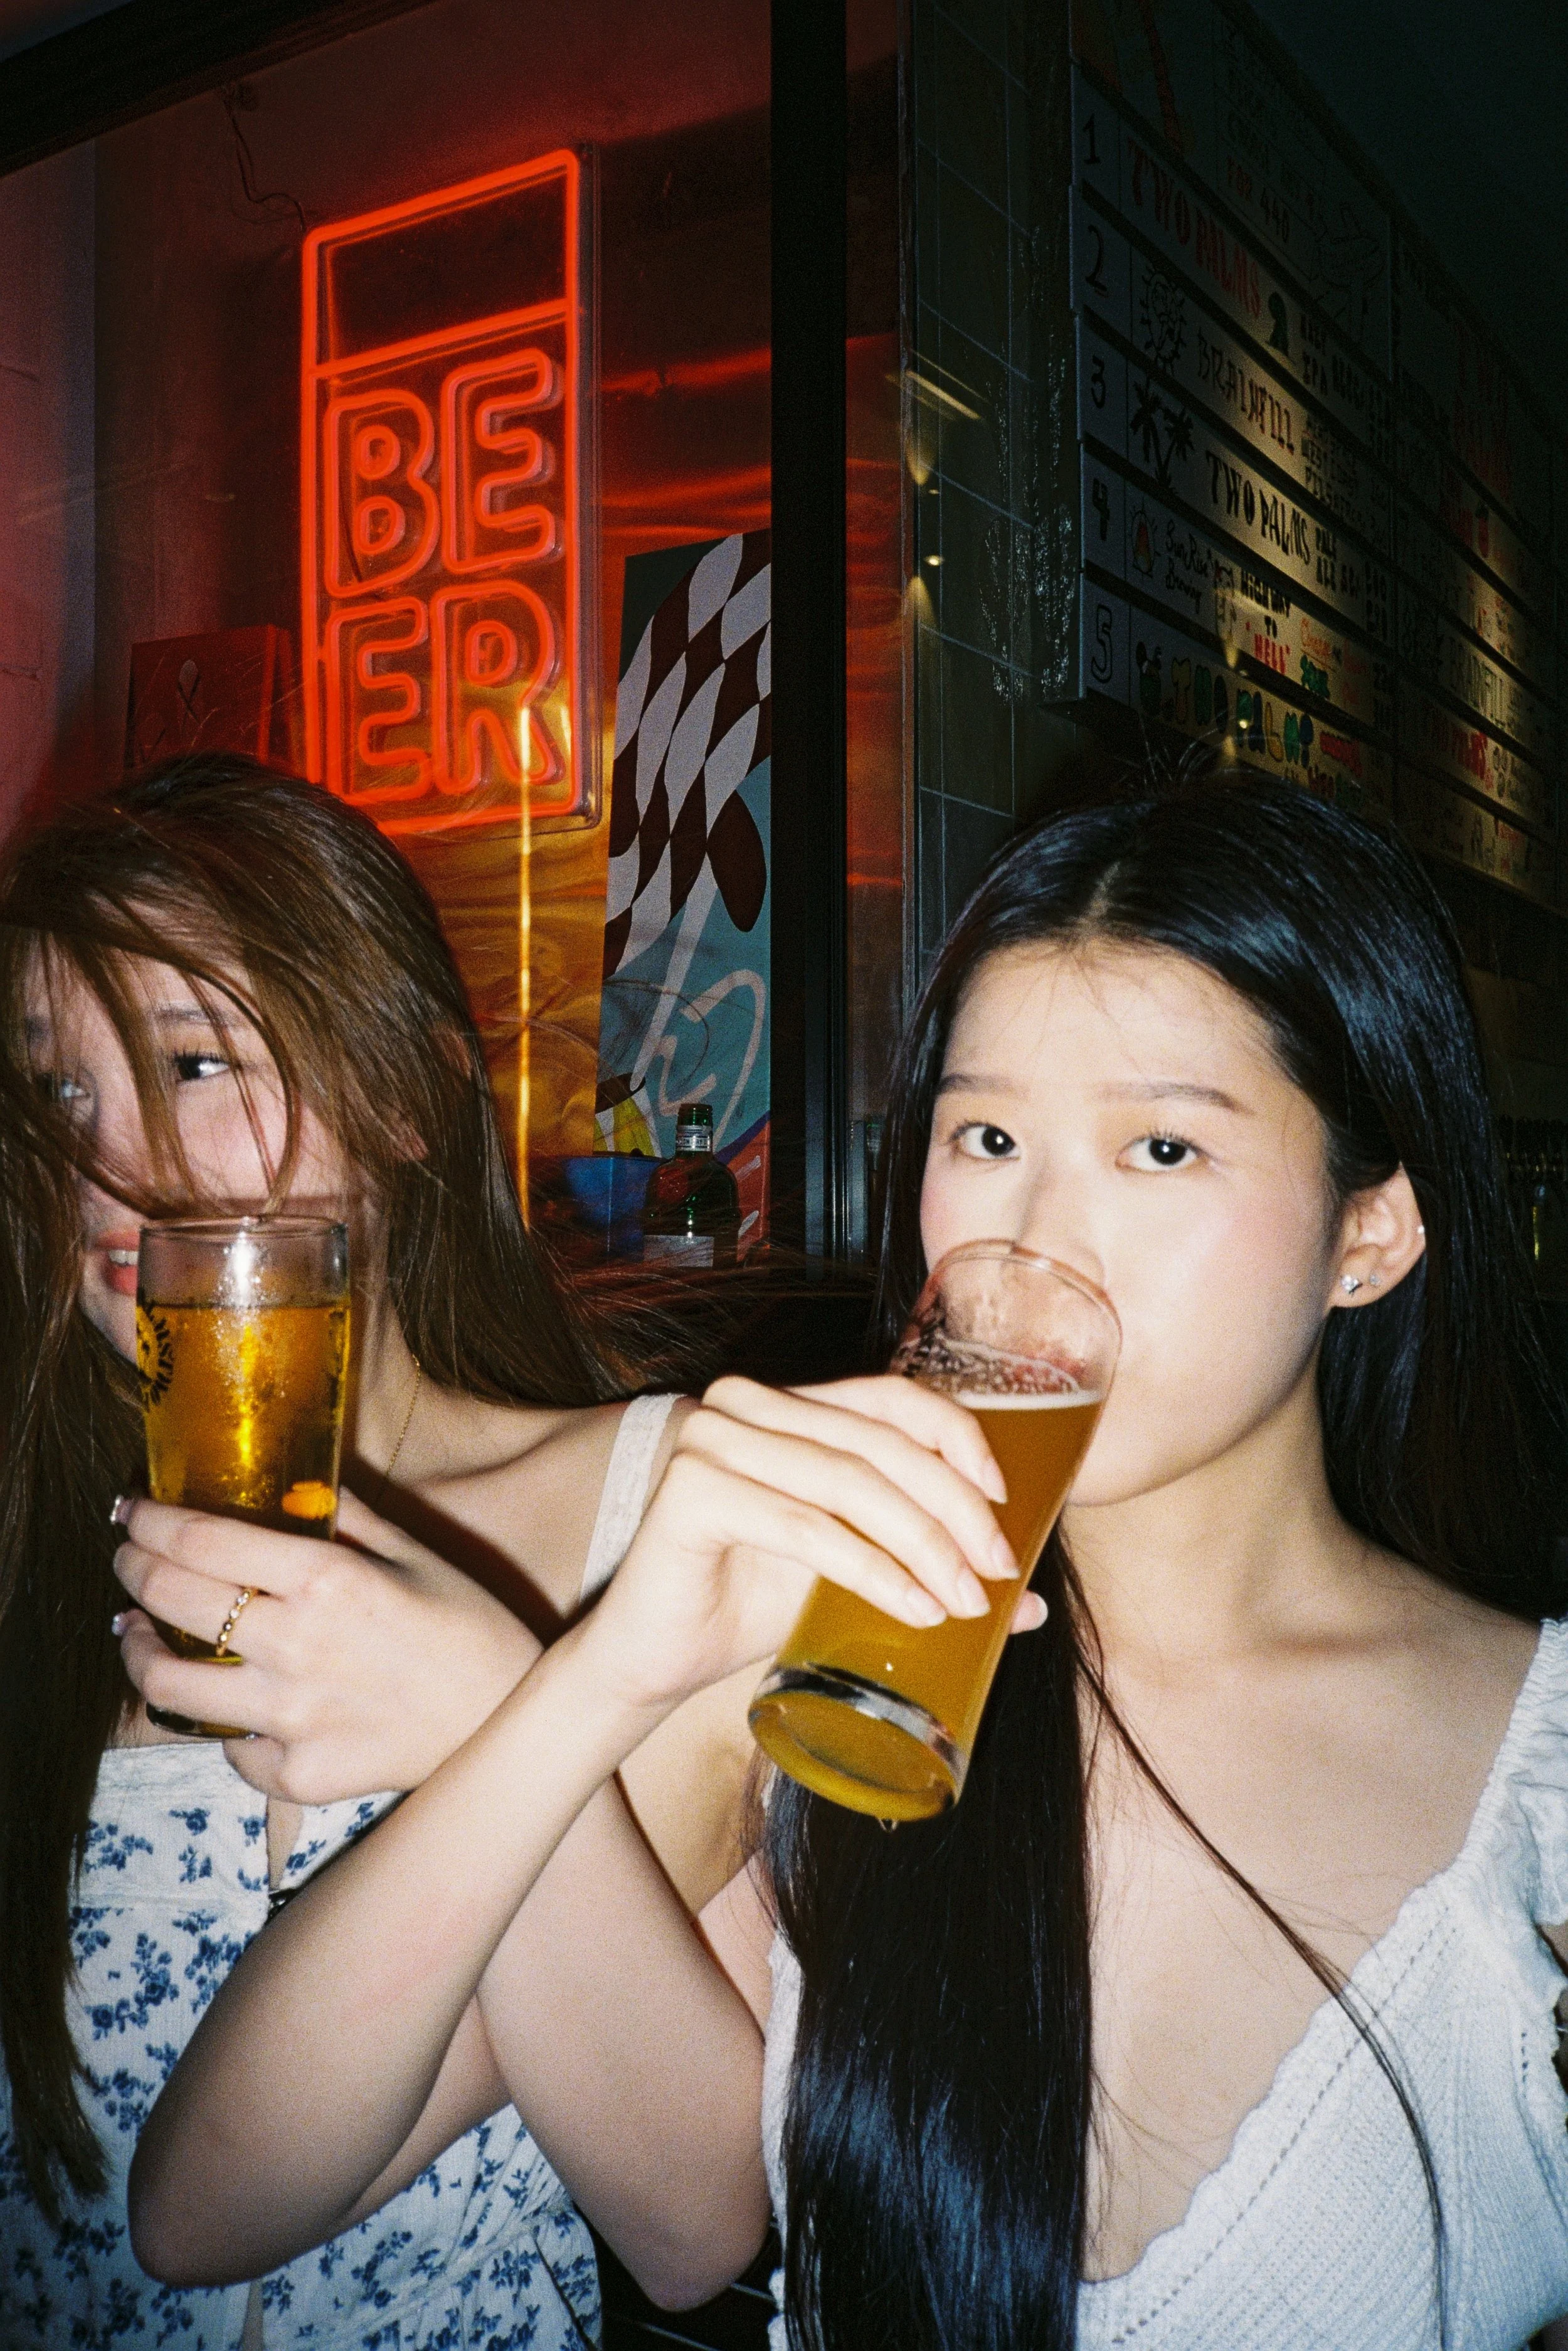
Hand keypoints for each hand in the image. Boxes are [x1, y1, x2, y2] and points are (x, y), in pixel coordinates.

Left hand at [114, 1493, 538, 1802]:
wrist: (509, 1722)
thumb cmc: (468, 1625)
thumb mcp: (412, 1552)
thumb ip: (343, 1516)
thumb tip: (289, 1486)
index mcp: (327, 1580)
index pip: (203, 1540)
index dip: (151, 1520)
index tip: (130, 1510)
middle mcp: (296, 1648)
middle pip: (172, 1601)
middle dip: (133, 1569)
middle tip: (128, 1558)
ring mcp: (291, 1720)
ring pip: (168, 1687)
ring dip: (139, 1651)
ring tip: (137, 1632)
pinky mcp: (295, 1775)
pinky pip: (226, 1748)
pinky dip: (216, 1721)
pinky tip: (219, 1701)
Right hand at [578, 1372, 1039, 1717]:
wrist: (657, 1657)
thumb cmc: (752, 1606)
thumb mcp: (855, 1576)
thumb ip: (926, 1569)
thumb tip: (1029, 1601)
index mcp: (789, 1403)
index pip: (892, 1396)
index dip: (957, 1437)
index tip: (1003, 1499)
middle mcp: (746, 1403)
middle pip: (881, 1443)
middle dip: (953, 1510)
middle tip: (994, 1572)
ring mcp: (714, 1438)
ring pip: (851, 1483)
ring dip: (922, 1545)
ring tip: (962, 1601)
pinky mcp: (693, 1490)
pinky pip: (808, 1527)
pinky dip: (872, 1570)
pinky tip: (913, 1608)